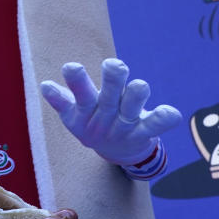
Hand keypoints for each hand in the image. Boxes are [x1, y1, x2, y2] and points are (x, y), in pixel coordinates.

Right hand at [40, 59, 181, 165]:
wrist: (116, 152)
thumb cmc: (94, 120)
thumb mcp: (75, 113)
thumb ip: (63, 100)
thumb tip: (45, 87)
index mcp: (85, 110)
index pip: (78, 94)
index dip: (74, 82)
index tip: (70, 66)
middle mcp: (105, 117)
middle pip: (109, 97)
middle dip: (112, 81)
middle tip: (115, 65)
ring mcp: (125, 125)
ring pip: (131, 108)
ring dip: (136, 96)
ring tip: (140, 85)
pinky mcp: (144, 132)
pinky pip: (156, 125)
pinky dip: (164, 119)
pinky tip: (173, 114)